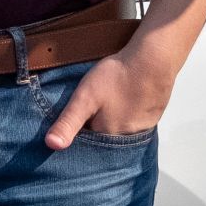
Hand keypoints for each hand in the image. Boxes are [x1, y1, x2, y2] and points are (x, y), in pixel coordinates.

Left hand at [43, 40, 175, 149]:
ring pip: (120, 131)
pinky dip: (127, 116)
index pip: (86, 144)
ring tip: (107, 106)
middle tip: (91, 110)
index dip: (78, 133)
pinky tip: (124, 102)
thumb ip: (68, 122)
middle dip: (95, 128)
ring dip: (112, 123)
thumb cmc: (118, 77)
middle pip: (104, 138)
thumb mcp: (85, 97)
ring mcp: (141, 129)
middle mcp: (125, 139)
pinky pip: (135, 123)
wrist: (154, 60)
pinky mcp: (152, 118)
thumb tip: (51, 145)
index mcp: (106, 137)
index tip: (73, 123)